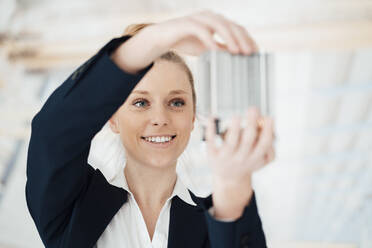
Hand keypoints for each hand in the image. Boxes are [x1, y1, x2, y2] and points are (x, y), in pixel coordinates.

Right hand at [111, 10, 257, 73]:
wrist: (163, 37)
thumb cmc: (186, 41)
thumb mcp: (207, 48)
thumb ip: (221, 50)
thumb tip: (236, 58)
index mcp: (217, 22)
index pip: (237, 28)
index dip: (247, 39)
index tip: (255, 52)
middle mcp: (211, 17)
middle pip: (232, 26)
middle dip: (242, 39)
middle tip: (249, 53)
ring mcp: (200, 18)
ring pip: (220, 25)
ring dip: (230, 38)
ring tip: (237, 51)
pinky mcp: (188, 23)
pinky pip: (202, 30)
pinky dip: (210, 40)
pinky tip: (215, 50)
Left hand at [205, 107, 274, 219]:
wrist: (229, 179)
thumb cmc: (247, 161)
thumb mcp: (261, 158)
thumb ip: (269, 143)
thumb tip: (270, 122)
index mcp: (255, 158)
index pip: (264, 144)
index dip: (268, 131)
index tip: (270, 117)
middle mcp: (241, 158)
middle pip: (248, 141)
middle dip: (251, 124)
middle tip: (253, 108)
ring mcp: (226, 157)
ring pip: (231, 142)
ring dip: (235, 129)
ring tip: (237, 116)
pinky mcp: (212, 155)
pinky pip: (211, 142)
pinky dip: (211, 130)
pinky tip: (212, 117)